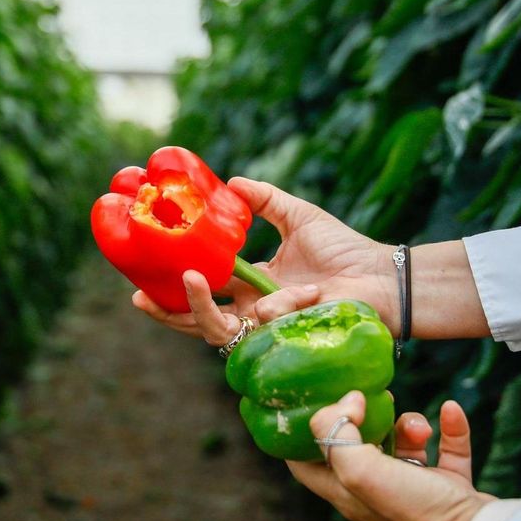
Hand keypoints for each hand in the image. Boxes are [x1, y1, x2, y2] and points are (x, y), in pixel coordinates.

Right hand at [132, 177, 395, 346]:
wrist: (382, 278)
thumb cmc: (346, 251)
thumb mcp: (298, 216)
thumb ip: (264, 200)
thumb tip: (230, 182)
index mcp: (252, 284)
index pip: (205, 288)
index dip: (173, 284)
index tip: (143, 273)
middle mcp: (254, 309)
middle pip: (197, 318)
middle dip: (165, 312)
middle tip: (138, 296)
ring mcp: (267, 328)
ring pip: (215, 330)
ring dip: (198, 306)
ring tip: (190, 279)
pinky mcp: (283, 339)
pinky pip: (264, 325)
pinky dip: (281, 304)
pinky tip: (305, 292)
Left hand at [288, 392, 493, 520]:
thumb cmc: (414, 510)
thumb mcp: (361, 470)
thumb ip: (339, 432)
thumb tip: (347, 400)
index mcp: (346, 493)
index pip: (307, 464)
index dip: (301, 436)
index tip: (311, 403)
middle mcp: (375, 492)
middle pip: (356, 448)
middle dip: (361, 419)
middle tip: (368, 397)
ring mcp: (414, 490)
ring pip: (403, 445)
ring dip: (410, 424)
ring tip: (418, 427)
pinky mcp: (448, 485)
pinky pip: (446, 447)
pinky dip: (449, 427)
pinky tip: (450, 411)